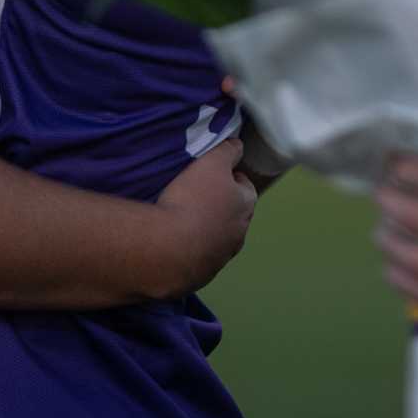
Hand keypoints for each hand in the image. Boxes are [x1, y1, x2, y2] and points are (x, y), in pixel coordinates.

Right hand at [150, 141, 256, 293]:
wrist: (170, 247)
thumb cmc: (193, 198)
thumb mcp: (212, 162)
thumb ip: (227, 151)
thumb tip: (238, 145)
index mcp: (246, 205)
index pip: (247, 186)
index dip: (231, 176)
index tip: (213, 172)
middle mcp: (240, 233)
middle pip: (235, 212)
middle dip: (221, 202)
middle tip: (197, 192)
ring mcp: (222, 256)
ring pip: (219, 235)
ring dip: (208, 226)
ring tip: (184, 215)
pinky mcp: (203, 272)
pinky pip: (201, 253)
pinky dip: (193, 244)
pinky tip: (176, 236)